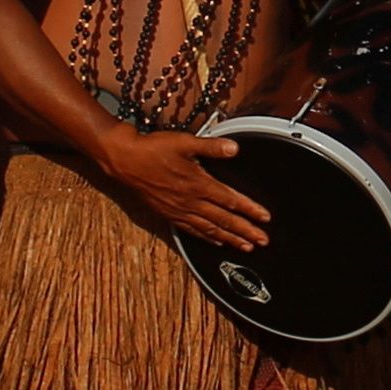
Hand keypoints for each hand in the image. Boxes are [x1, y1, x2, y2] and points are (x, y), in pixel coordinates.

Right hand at [103, 125, 266, 248]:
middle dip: (246, 231)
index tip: (265, 218)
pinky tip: (217, 242)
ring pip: (210, 229)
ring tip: (246, 247)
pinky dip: (207, 238)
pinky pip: (192, 230)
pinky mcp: (169, 214)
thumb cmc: (153, 149)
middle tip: (262, 241)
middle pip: (224, 220)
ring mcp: (179, 210)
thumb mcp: (184, 142)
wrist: (125, 160)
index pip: (230, 200)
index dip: (250, 209)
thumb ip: (211, 147)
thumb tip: (234, 148)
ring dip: (230, 239)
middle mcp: (191, 201)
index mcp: (198, 184)